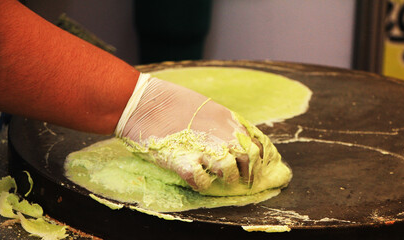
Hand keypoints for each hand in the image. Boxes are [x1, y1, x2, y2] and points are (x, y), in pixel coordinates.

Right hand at [116, 73, 258, 190]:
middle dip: (249, 171)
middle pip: (249, 158)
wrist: (141, 103)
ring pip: (230, 170)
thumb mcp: (206, 107)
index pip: (257, 142)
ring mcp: (201, 148)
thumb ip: (224, 123)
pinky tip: (198, 178)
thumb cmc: (171, 103)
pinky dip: (202, 183)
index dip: (261, 157)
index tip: (259, 165)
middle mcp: (219, 134)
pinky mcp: (181, 161)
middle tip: (243, 178)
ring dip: (228, 177)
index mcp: (227, 121)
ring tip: (221, 177)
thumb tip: (240, 140)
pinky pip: (201, 180)